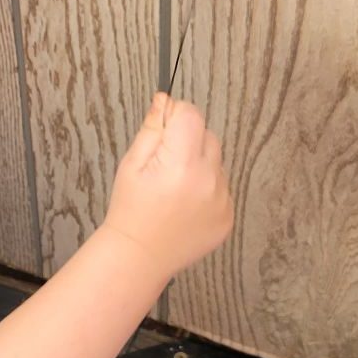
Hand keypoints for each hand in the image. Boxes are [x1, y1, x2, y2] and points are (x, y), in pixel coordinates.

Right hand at [102, 95, 232, 279]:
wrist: (139, 257)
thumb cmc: (130, 210)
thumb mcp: (132, 164)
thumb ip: (152, 129)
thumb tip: (165, 100)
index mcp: (181, 164)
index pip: (191, 115)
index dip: (176, 117)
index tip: (164, 132)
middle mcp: (207, 181)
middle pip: (208, 136)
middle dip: (188, 143)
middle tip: (166, 168)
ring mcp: (222, 201)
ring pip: (217, 163)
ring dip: (200, 168)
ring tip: (175, 191)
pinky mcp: (228, 217)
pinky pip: (223, 188)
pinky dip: (208, 191)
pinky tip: (186, 207)